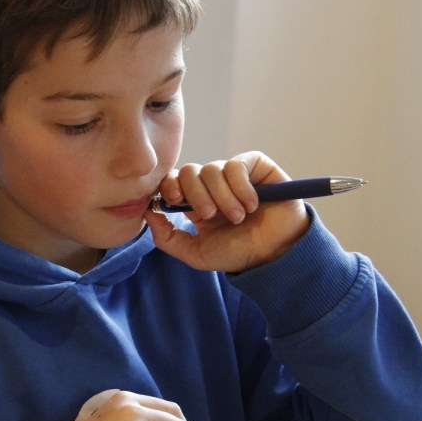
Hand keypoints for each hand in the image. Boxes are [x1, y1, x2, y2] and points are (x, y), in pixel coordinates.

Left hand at [144, 151, 309, 271]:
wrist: (274, 255)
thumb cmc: (238, 254)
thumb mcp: (195, 253)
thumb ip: (167, 237)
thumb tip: (146, 212)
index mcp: (197, 201)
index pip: (173, 180)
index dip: (169, 186)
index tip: (175, 203)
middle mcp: (214, 185)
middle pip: (189, 171)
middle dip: (195, 195)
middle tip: (210, 216)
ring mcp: (234, 174)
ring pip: (212, 170)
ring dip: (222, 198)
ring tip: (238, 217)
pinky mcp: (256, 166)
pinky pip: (236, 165)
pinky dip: (240, 187)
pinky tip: (252, 204)